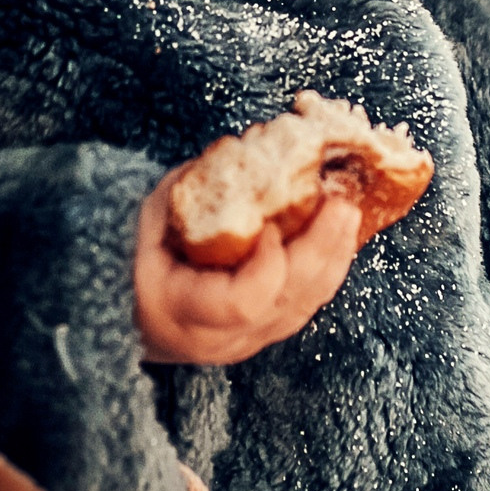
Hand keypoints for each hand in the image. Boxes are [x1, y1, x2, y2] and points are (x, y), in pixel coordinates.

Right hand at [133, 167, 361, 364]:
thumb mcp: (148, 225)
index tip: (273, 225)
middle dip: (320, 250)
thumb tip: (239, 150)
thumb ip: (189, 192)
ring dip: (335, 256)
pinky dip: (330, 265)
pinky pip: (310, 301)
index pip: (243, 303)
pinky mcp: (273, 331)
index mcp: (187, 314)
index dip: (268, 265)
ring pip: (308, 305)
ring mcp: (254, 341)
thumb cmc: (141, 268)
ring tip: (349, 212)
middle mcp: (226, 338)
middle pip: (288, 302)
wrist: (140, 324)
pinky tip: (342, 234)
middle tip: (341, 205)